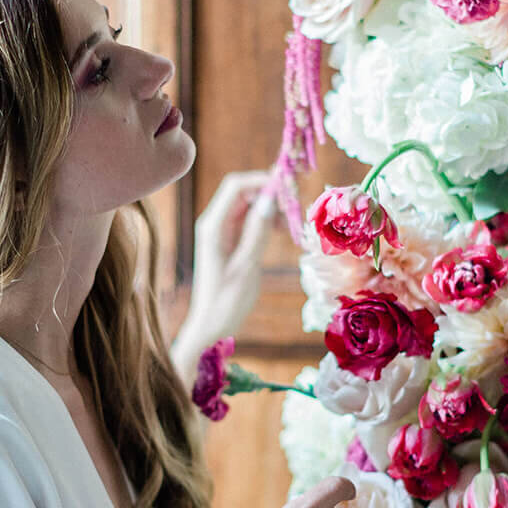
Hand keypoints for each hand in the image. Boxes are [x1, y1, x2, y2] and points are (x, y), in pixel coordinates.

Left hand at [175, 170, 277, 365]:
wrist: (211, 327)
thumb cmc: (226, 301)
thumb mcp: (246, 266)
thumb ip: (257, 231)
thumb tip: (271, 200)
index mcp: (213, 226)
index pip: (237, 186)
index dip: (262, 180)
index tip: (289, 187)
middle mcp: (215, 223)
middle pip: (245, 192)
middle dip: (271, 193)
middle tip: (297, 206)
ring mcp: (223, 232)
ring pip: (250, 206)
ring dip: (272, 208)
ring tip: (292, 224)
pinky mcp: (231, 242)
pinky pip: (251, 222)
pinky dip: (268, 222)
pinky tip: (284, 232)